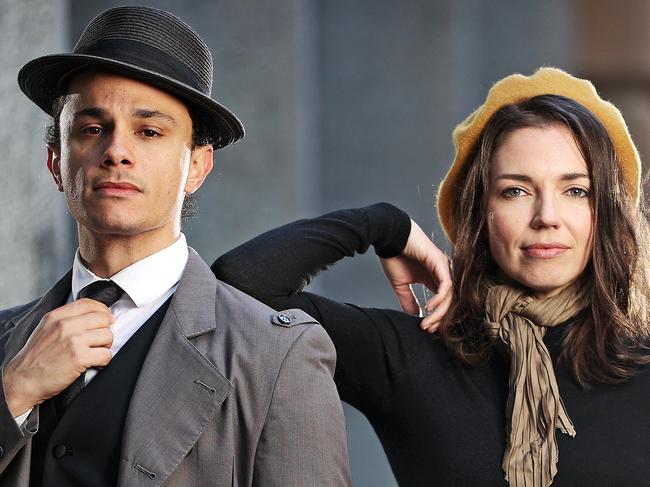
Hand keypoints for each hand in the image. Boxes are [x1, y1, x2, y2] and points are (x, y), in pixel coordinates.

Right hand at [2, 299, 113, 415]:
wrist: (23, 380)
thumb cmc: (37, 357)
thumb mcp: (47, 329)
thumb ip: (67, 319)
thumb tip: (95, 316)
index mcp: (57, 316)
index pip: (89, 304)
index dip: (102, 311)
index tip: (105, 320)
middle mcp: (65, 325)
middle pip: (103, 319)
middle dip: (105, 331)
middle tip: (98, 341)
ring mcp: (73, 340)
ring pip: (108, 336)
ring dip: (105, 346)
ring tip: (93, 353)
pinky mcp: (79, 357)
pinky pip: (106, 355)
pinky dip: (103, 360)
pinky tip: (93, 363)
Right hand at [379, 219, 452, 332]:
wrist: (389, 236)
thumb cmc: (394, 255)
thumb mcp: (400, 284)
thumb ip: (408, 299)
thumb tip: (413, 315)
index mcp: (433, 277)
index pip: (441, 301)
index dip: (436, 317)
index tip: (425, 328)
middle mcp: (441, 273)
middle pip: (449, 301)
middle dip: (439, 318)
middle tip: (428, 329)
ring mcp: (443, 267)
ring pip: (449, 295)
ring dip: (439, 312)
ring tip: (427, 322)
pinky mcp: (440, 262)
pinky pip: (446, 285)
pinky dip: (439, 299)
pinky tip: (429, 308)